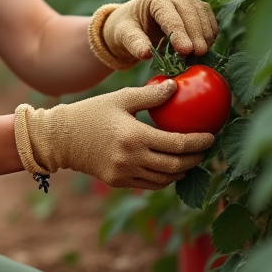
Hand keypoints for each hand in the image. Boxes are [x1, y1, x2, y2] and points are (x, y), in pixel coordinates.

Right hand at [13, 81, 213, 189]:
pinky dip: (164, 178)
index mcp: (134, 137)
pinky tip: (170, 168)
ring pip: (165, 179)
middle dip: (195, 159)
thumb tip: (176, 87)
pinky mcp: (118, 181)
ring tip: (191, 159)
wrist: (60, 138)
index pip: (177, 144)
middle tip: (205, 150)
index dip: (199, 142)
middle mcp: (131, 159)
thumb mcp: (120, 98)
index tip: (211, 137)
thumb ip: (150, 95)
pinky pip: (150, 184)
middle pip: (175, 165)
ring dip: (182, 171)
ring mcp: (124, 173)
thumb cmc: (91, 113)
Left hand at [91, 0, 217, 67]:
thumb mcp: (124, 35)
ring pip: (203, 14)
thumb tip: (146, 54)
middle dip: (196, 34)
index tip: (186, 50)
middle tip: (198, 54)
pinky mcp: (197, 9)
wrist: (133, 24)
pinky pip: (209, 19)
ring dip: (205, 34)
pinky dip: (210, 33)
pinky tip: (206, 47)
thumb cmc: (127, 28)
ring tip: (201, 54)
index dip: (179, 33)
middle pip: (190, 13)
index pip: (170, 15)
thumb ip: (134, 43)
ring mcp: (188, 0)